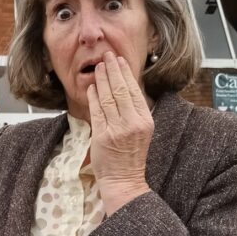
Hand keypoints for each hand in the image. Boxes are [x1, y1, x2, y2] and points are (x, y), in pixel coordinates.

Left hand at [88, 51, 153, 212]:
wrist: (124, 180)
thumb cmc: (130, 156)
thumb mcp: (140, 131)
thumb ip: (133, 111)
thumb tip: (123, 87)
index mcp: (145, 120)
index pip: (135, 91)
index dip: (126, 73)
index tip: (119, 60)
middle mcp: (132, 123)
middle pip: (121, 90)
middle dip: (113, 70)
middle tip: (107, 55)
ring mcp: (117, 129)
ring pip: (108, 98)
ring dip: (101, 80)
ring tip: (98, 67)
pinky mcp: (102, 136)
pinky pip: (97, 111)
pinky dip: (93, 97)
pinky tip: (91, 87)